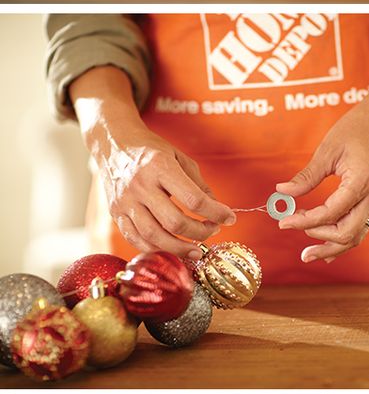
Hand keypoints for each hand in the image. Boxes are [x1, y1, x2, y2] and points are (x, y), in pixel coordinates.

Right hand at [93, 125, 233, 247]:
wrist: (113, 144)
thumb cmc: (149, 149)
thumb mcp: (178, 157)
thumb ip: (198, 184)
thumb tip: (217, 208)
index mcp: (159, 167)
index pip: (193, 199)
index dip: (216, 212)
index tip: (229, 218)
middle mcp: (140, 186)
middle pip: (175, 222)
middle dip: (200, 233)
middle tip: (212, 231)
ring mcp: (125, 202)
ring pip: (154, 236)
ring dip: (180, 248)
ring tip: (196, 250)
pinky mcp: (115, 213)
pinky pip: (135, 240)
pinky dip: (155, 249)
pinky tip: (171, 248)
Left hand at [275, 99, 368, 260]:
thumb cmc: (355, 129)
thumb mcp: (327, 149)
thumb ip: (307, 176)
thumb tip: (282, 193)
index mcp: (362, 181)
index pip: (330, 213)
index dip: (304, 221)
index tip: (283, 222)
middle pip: (346, 232)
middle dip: (318, 239)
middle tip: (292, 229)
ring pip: (356, 236)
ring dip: (331, 247)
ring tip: (307, 254)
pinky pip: (360, 228)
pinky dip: (343, 240)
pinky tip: (327, 250)